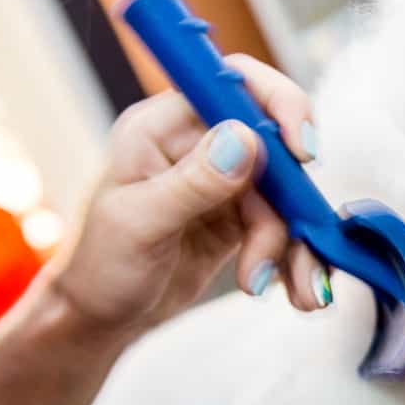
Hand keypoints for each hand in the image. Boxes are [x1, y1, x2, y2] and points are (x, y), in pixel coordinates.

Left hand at [52, 56, 332, 336]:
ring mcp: (223, 181)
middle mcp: (197, 145)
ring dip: (294, 246)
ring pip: (285, 196)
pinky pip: (284, 227)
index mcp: (162, 127)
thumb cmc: (101, 268)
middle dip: (291, 206)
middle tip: (297, 251)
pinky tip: (293, 290)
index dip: (279, 105)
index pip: (235, 85)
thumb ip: (193, 182)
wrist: (102, 319)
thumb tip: (246, 139)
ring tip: (287, 291)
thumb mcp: (140, 225)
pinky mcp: (240, 217)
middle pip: (274, 149)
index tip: (303, 151)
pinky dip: (293, 258)